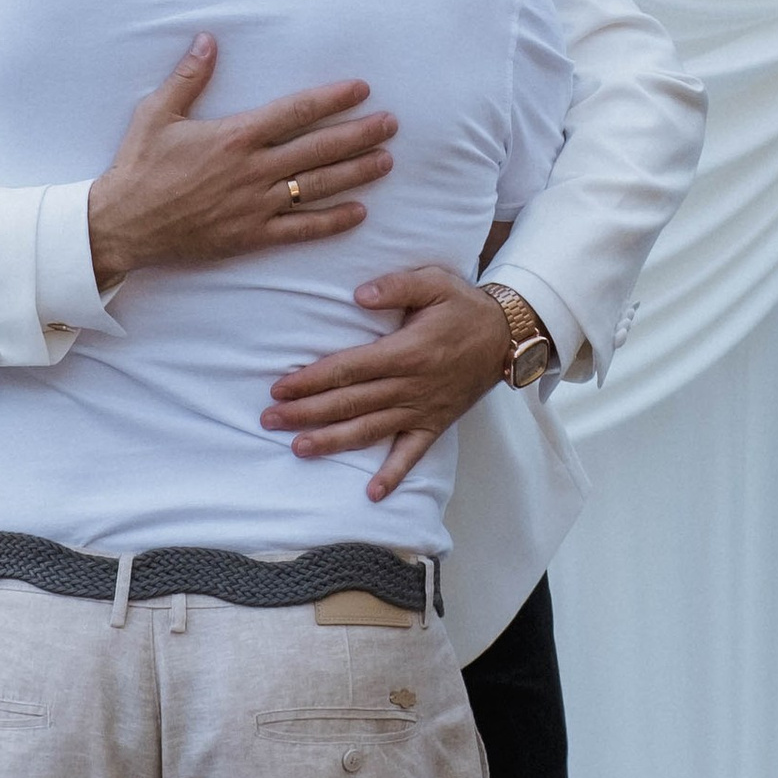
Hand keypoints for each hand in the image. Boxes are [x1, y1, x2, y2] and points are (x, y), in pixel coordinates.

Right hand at [87, 38, 396, 287]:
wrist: (123, 224)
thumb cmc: (138, 166)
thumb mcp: (157, 113)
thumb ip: (189, 77)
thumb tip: (208, 39)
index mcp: (234, 136)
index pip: (295, 112)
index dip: (332, 99)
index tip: (360, 89)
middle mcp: (252, 170)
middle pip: (318, 149)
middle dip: (359, 134)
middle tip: (391, 124)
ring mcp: (254, 205)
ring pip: (317, 187)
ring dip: (356, 173)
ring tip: (386, 160)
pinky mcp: (250, 236)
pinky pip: (300, 229)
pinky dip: (331, 221)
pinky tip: (358, 212)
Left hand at [260, 265, 515, 498]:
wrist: (508, 337)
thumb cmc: (465, 306)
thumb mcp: (435, 282)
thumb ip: (397, 286)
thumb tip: (358, 295)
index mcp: (406, 351)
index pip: (348, 369)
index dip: (311, 380)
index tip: (280, 388)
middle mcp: (411, 386)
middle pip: (350, 403)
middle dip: (307, 413)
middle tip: (270, 420)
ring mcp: (423, 409)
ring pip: (370, 430)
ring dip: (333, 441)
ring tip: (299, 449)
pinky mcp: (436, 425)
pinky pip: (412, 455)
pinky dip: (393, 476)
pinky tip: (371, 494)